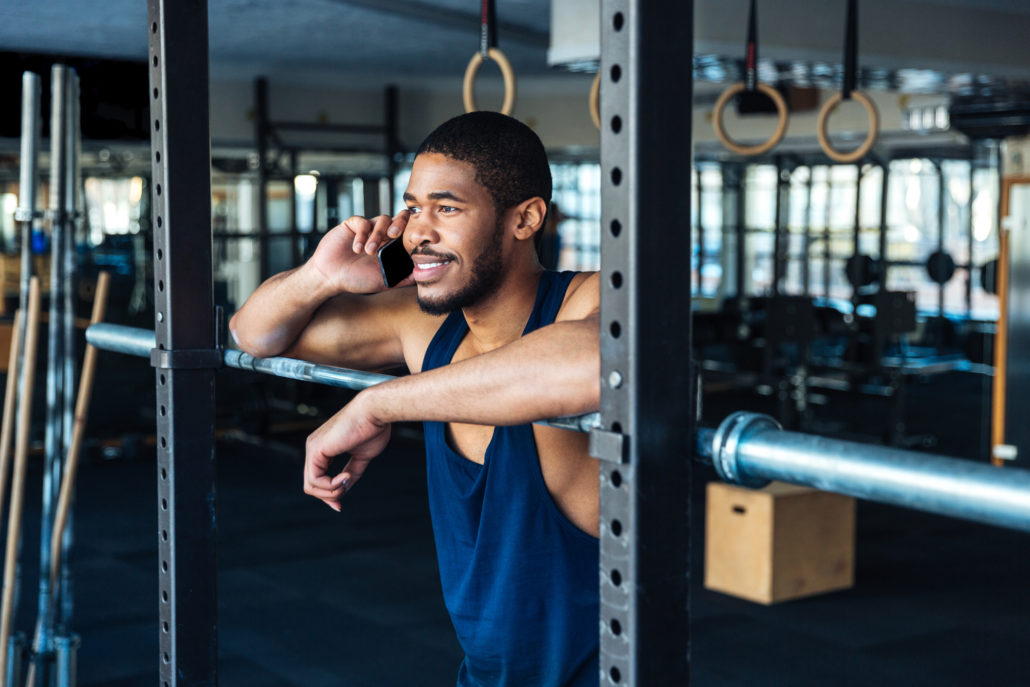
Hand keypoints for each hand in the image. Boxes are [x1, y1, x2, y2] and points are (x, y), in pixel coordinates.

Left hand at [303, 391, 391, 511]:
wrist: (375, 412)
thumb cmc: (373, 429)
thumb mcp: (362, 457)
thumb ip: (351, 473)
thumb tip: (344, 490)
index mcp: (324, 449)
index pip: (317, 479)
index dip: (328, 494)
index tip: (339, 505)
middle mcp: (314, 448)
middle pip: (311, 485)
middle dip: (327, 497)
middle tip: (340, 503)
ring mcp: (313, 448)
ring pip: (311, 486)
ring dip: (331, 492)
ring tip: (347, 482)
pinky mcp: (316, 449)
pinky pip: (315, 480)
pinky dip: (331, 485)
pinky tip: (345, 477)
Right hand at [307, 210, 412, 293]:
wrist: (330, 277)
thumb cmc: (356, 279)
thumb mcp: (384, 281)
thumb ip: (402, 278)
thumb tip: (422, 275)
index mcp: (391, 246)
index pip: (407, 231)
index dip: (411, 232)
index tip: (410, 242)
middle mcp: (382, 234)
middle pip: (398, 218)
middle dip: (399, 223)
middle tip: (394, 235)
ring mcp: (367, 228)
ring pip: (382, 220)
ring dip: (377, 235)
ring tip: (369, 251)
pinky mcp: (352, 225)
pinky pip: (362, 222)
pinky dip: (362, 235)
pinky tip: (357, 249)